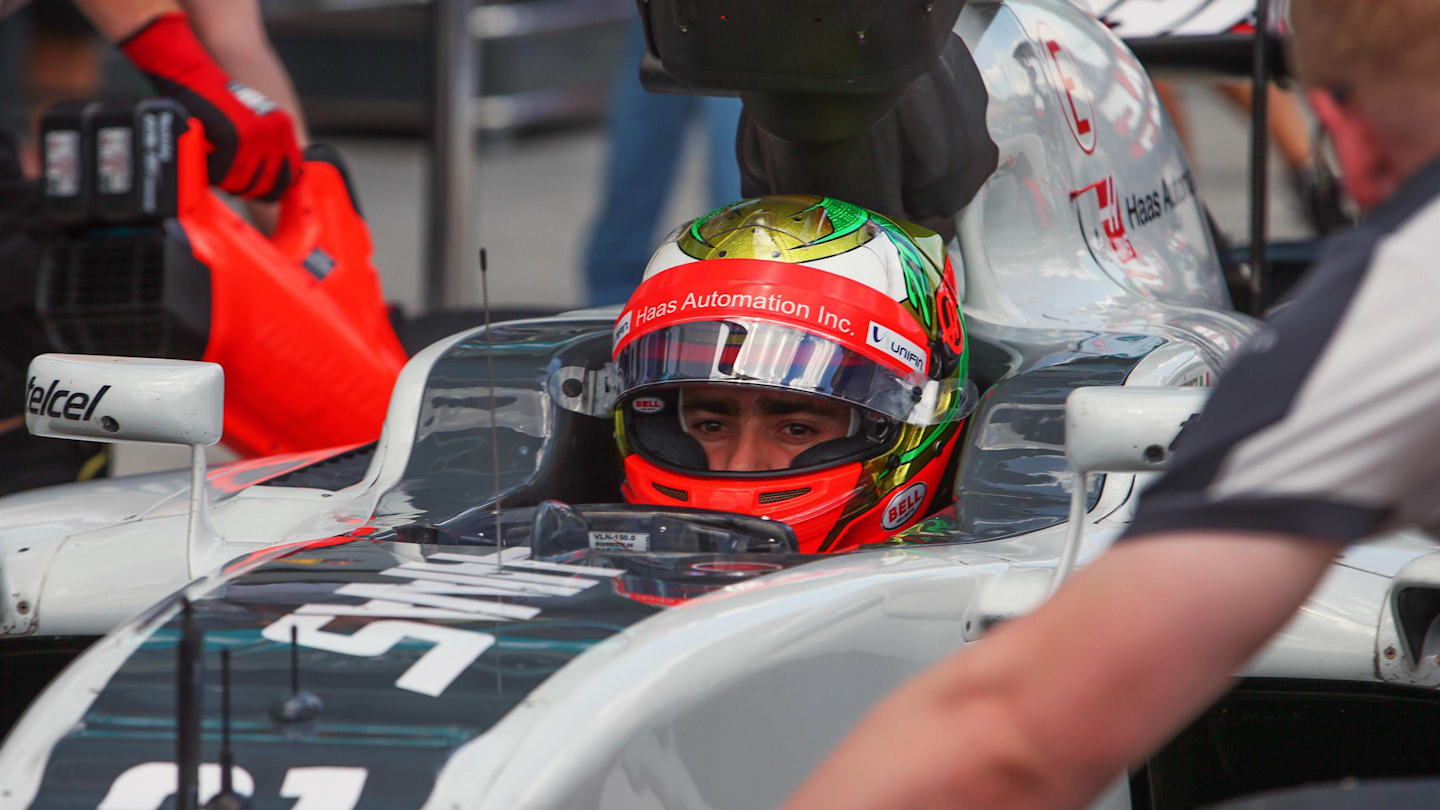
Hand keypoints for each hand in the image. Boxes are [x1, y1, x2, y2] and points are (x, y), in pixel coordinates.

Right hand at [120, 12, 300, 200]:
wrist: (190, 74)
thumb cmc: (214, 104)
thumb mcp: (250, 123)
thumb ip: (263, 150)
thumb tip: (269, 191)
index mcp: (284, 129)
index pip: (291, 175)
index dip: (273, 188)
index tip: (257, 191)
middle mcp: (276, 132)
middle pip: (268, 185)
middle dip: (247, 189)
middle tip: (230, 182)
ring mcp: (257, 135)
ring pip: (244, 182)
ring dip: (227, 182)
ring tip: (216, 168)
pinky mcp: (234, 137)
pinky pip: (223, 175)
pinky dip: (211, 174)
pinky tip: (205, 160)